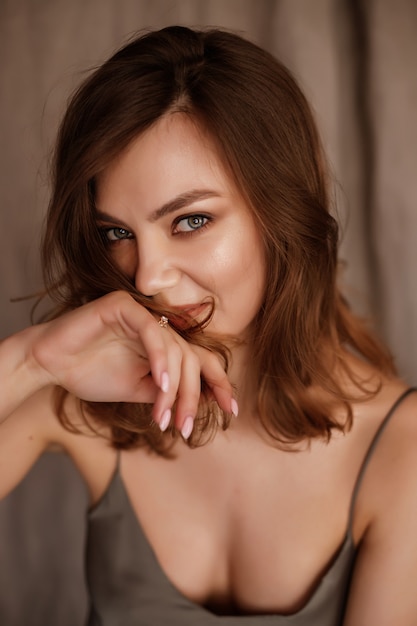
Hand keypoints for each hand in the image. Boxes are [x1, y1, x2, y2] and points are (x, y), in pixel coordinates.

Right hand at [28, 291, 234, 435]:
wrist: (50, 364)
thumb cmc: (90, 374)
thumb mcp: (137, 390)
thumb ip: (167, 391)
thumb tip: (201, 403)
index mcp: (164, 343)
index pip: (201, 360)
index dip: (218, 384)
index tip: (230, 410)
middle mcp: (159, 325)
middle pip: (192, 358)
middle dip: (192, 396)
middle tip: (183, 427)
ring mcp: (143, 312)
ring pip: (176, 349)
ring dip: (173, 387)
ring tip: (163, 416)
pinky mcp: (124, 305)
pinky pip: (153, 331)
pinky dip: (159, 358)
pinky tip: (159, 384)